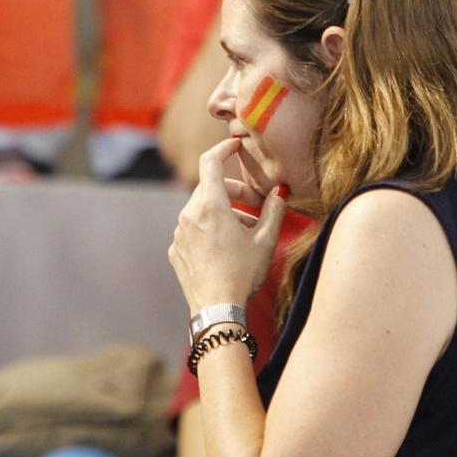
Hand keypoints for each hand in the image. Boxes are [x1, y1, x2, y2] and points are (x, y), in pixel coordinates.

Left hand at [169, 138, 287, 310]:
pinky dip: (209, 229)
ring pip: (202, 209)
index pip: (211, 162)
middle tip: (258, 206)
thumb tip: (281, 191)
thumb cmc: (242, 274)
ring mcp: (179, 233)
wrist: (218, 309)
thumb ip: (274, 210)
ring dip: (224, 212)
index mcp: (210, 206)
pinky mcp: (175, 250)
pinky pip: (193, 229)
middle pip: (211, 187)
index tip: (236, 146)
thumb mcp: (265, 240)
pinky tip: (226, 248)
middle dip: (236, 192)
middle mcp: (189, 215)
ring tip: (246, 231)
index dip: (224, 149)